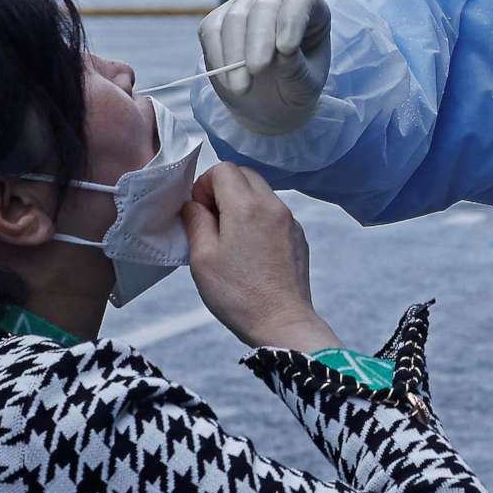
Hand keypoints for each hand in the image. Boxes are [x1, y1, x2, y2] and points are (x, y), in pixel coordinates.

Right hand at [181, 165, 337, 352]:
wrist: (282, 323)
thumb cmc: (238, 295)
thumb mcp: (203, 258)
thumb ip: (196, 221)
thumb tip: (194, 204)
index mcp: (247, 206)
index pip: (223, 169)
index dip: (204, 185)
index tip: (199, 212)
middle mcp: (272, 205)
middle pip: (244, 175)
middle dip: (222, 190)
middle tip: (211, 223)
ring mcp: (289, 220)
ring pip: (260, 192)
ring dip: (241, 203)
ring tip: (229, 239)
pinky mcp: (298, 236)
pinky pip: (273, 213)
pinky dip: (258, 219)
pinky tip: (249, 251)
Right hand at [198, 0, 331, 136]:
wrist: (269, 101)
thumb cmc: (295, 87)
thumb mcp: (305, 86)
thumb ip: (297, 69)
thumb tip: (283, 52)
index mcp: (309, 7)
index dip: (292, 19)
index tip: (286, 48)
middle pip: (265, 5)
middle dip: (259, 39)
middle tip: (257, 70)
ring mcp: (245, 5)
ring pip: (235, 18)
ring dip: (235, 55)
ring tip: (242, 87)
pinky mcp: (218, 19)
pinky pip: (211, 30)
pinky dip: (218, 57)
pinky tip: (230, 82)